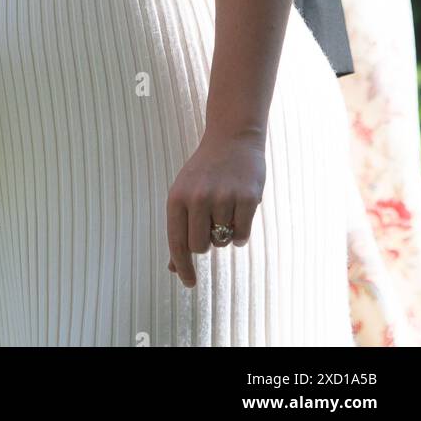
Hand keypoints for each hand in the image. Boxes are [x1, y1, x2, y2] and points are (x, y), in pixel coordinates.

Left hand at [166, 131, 265, 286]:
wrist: (232, 138)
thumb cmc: (204, 171)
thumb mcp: (184, 193)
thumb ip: (179, 229)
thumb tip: (174, 267)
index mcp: (177, 197)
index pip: (176, 242)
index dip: (182, 266)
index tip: (188, 282)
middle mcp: (198, 198)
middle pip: (200, 247)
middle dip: (206, 242)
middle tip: (211, 223)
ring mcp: (222, 197)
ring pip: (222, 242)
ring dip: (225, 233)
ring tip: (225, 207)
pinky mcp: (246, 198)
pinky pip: (241, 236)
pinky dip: (241, 232)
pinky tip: (239, 213)